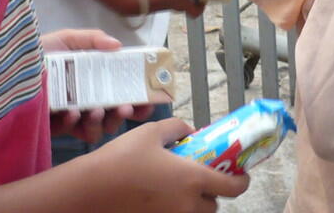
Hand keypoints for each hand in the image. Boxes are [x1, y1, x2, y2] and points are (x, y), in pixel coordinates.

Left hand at [44, 29, 154, 140]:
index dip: (139, 101)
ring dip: (102, 122)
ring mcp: (73, 117)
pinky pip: (72, 132)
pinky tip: (73, 111)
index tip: (147, 101)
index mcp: (95, 82)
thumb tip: (118, 45)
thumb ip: (93, 39)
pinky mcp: (56, 126)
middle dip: (124, 115)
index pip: (123, 94)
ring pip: (98, 130)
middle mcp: (88, 101)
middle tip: (124, 107)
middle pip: (115, 116)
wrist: (9, 66)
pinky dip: (76, 123)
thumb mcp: (68, 39)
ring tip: (97, 110)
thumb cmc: (41, 52)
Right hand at [83, 117, 250, 211]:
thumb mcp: (151, 132)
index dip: (241, 181)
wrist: (91, 190)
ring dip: (194, 204)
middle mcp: (187, 205)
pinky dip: (175, 210)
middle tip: (199, 177)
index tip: (240, 174)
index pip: (233, 187)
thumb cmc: (122, 158)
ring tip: (178, 188)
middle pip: (213, 206)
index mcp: (193, 179)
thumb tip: (190, 131)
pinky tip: (160, 197)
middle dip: (211, 193)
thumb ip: (177, 128)